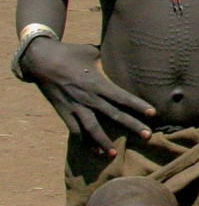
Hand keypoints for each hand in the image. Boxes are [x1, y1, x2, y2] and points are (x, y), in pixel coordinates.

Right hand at [20, 39, 154, 153]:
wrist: (40, 60)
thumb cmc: (69, 53)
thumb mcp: (92, 51)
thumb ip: (109, 56)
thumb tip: (126, 50)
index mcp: (97, 82)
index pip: (122, 97)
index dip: (137, 105)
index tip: (152, 113)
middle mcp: (88, 97)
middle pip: (114, 115)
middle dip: (132, 126)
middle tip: (148, 136)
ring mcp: (75, 106)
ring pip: (92, 128)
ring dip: (104, 141)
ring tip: (114, 154)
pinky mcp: (63, 112)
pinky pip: (75, 130)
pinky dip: (84, 141)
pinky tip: (94, 151)